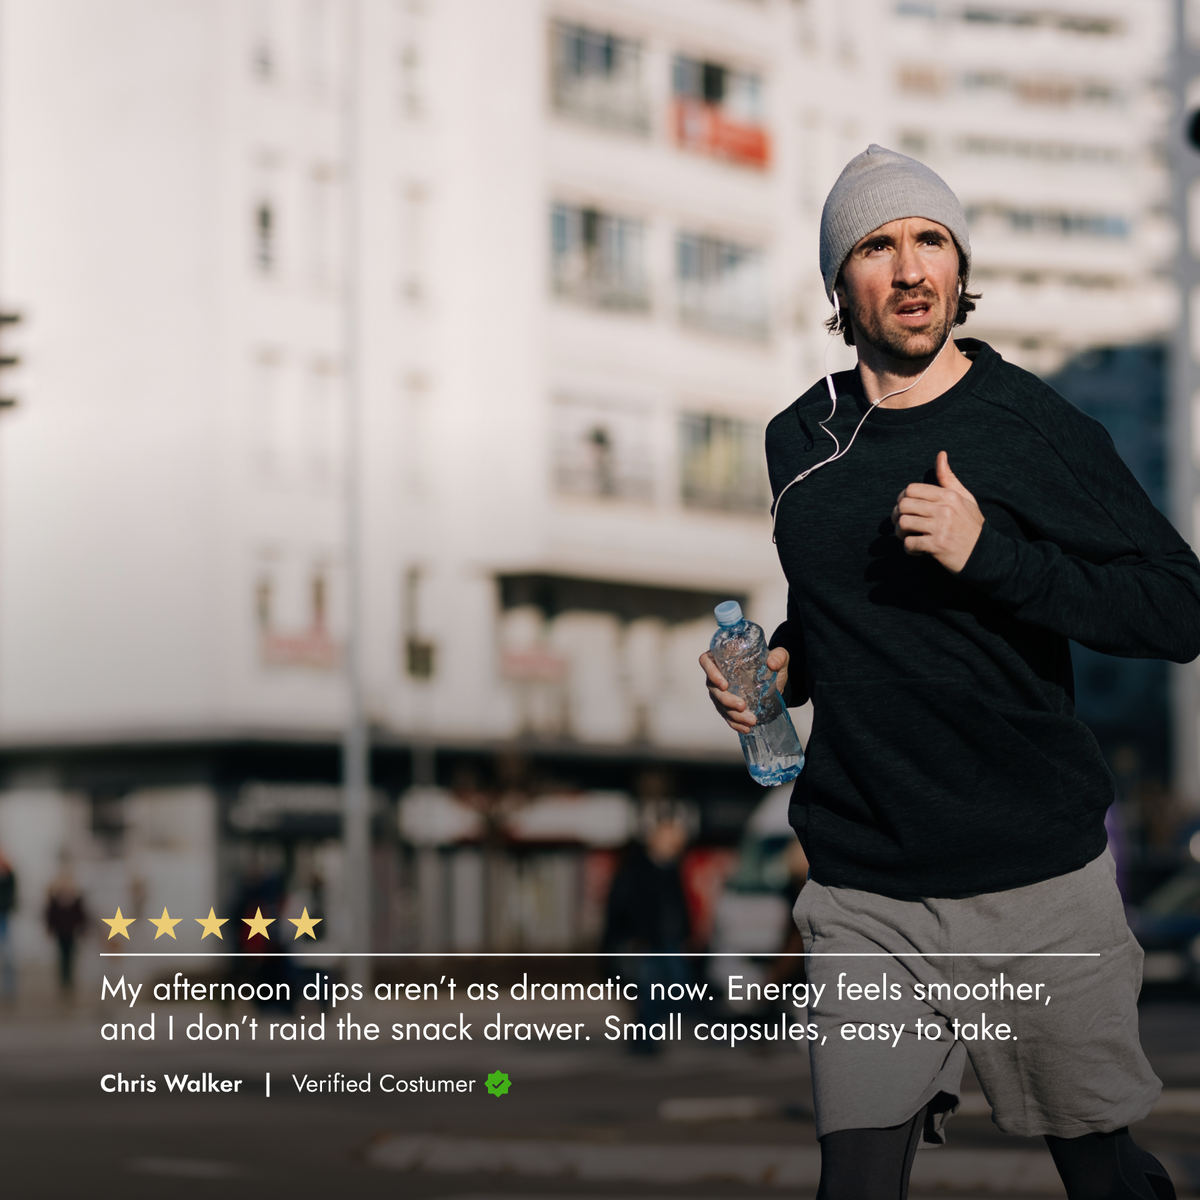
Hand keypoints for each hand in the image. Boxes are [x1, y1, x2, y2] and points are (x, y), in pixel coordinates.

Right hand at [699, 647, 788, 733]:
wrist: (777, 681)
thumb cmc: (773, 664)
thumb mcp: (779, 656)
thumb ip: (778, 657)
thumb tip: (772, 664)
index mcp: (723, 658)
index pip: (707, 662)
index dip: (712, 673)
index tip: (724, 685)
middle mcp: (717, 674)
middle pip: (713, 688)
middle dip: (727, 700)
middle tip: (742, 706)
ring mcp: (720, 692)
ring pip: (720, 705)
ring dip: (733, 715)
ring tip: (750, 720)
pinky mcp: (727, 706)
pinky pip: (727, 716)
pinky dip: (735, 724)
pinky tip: (746, 728)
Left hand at [891, 451, 983, 573]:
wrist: (985, 553)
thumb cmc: (971, 525)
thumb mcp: (964, 498)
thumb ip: (949, 478)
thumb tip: (941, 454)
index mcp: (949, 496)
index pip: (911, 489)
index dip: (902, 499)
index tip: (905, 509)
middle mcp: (945, 509)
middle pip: (904, 505)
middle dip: (897, 516)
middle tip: (902, 525)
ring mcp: (941, 527)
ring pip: (904, 523)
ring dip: (901, 533)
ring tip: (908, 537)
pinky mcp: (938, 545)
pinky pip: (910, 543)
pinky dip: (909, 549)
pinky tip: (918, 550)